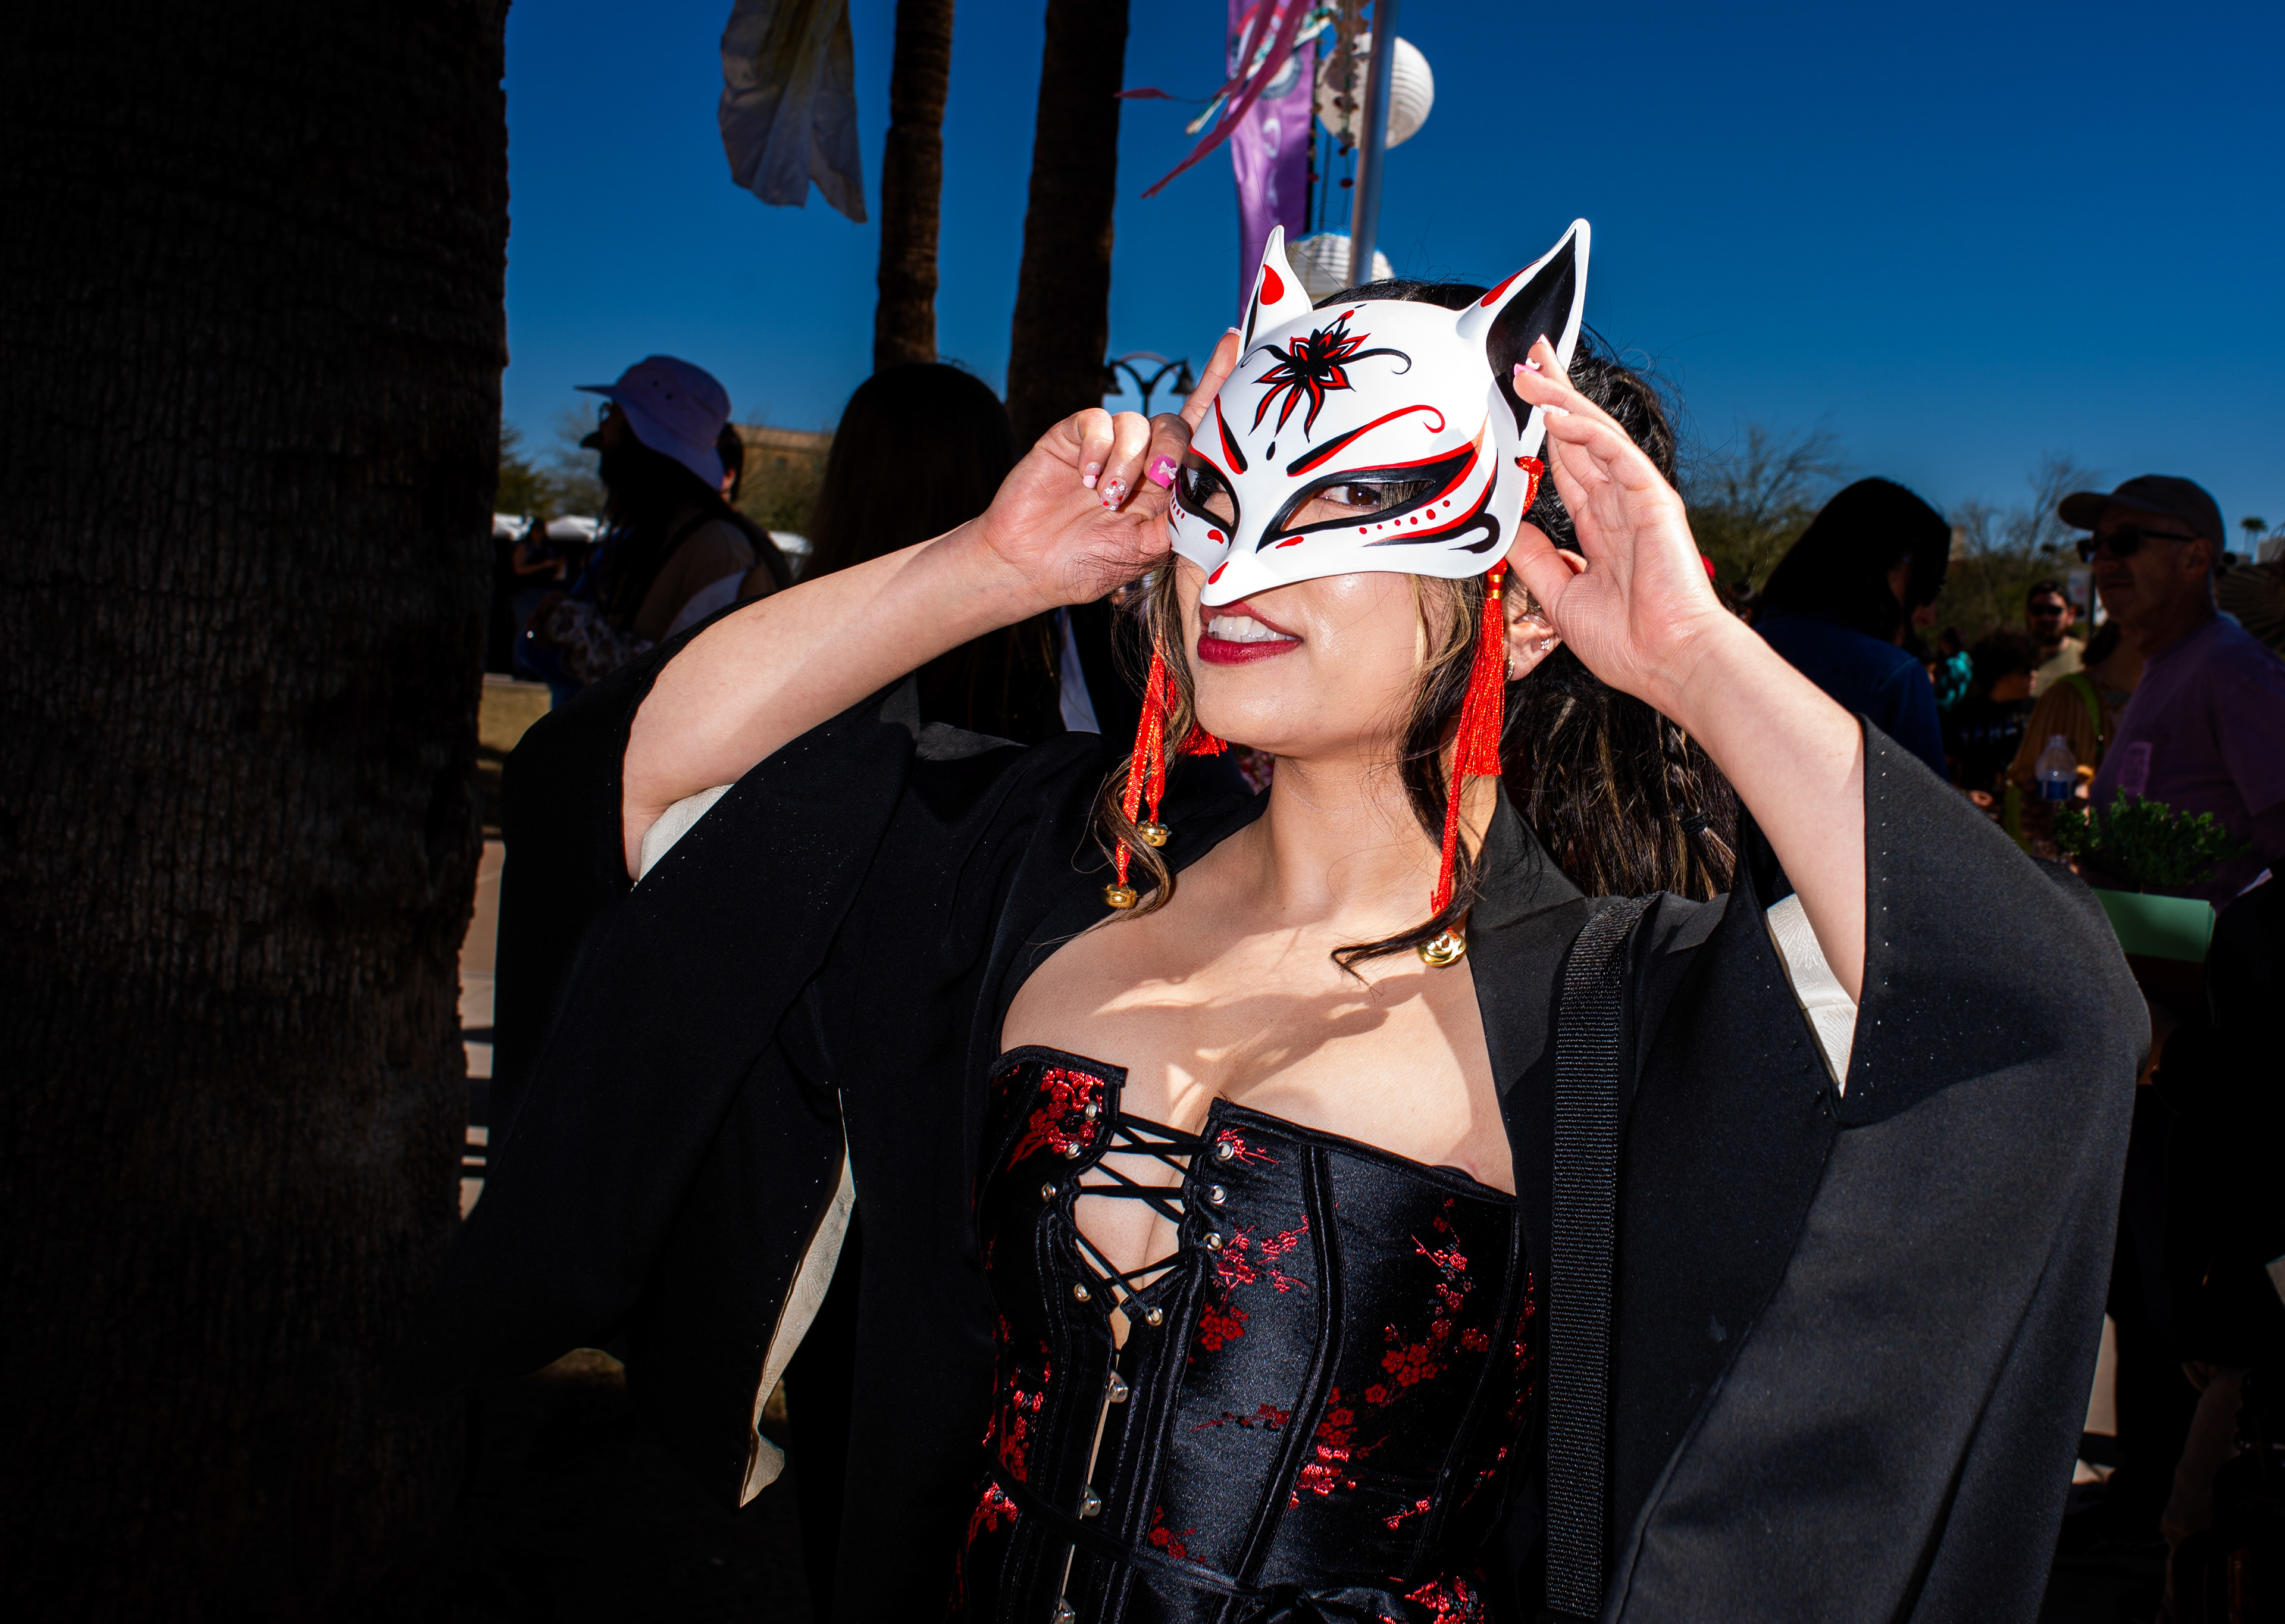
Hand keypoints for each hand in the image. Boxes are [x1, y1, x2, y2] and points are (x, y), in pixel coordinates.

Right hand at [973, 330, 1241, 611]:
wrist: (1028, 567)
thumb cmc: (1087, 564)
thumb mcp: (1147, 550)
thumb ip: (1181, 519)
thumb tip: (1221, 492)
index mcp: (1164, 486)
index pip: (1199, 431)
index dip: (1216, 387)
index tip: (1233, 341)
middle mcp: (1140, 460)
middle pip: (1175, 424)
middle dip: (1172, 449)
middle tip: (1157, 480)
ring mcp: (1107, 447)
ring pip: (1136, 422)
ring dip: (1128, 460)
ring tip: (1107, 498)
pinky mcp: (1073, 438)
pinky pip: (1097, 421)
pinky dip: (1098, 448)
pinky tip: (1086, 478)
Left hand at [1505, 337, 1736, 716]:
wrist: (1668, 662)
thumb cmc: (1627, 642)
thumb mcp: (1560, 597)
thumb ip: (1536, 560)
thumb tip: (1512, 532)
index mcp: (1600, 525)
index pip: (1567, 463)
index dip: (1544, 431)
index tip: (1522, 401)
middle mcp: (1618, 503)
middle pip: (1579, 435)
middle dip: (1554, 394)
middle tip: (1530, 356)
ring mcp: (1637, 496)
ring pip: (1594, 434)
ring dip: (1561, 400)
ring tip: (1530, 370)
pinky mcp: (1652, 497)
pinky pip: (1613, 452)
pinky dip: (1583, 427)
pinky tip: (1554, 410)